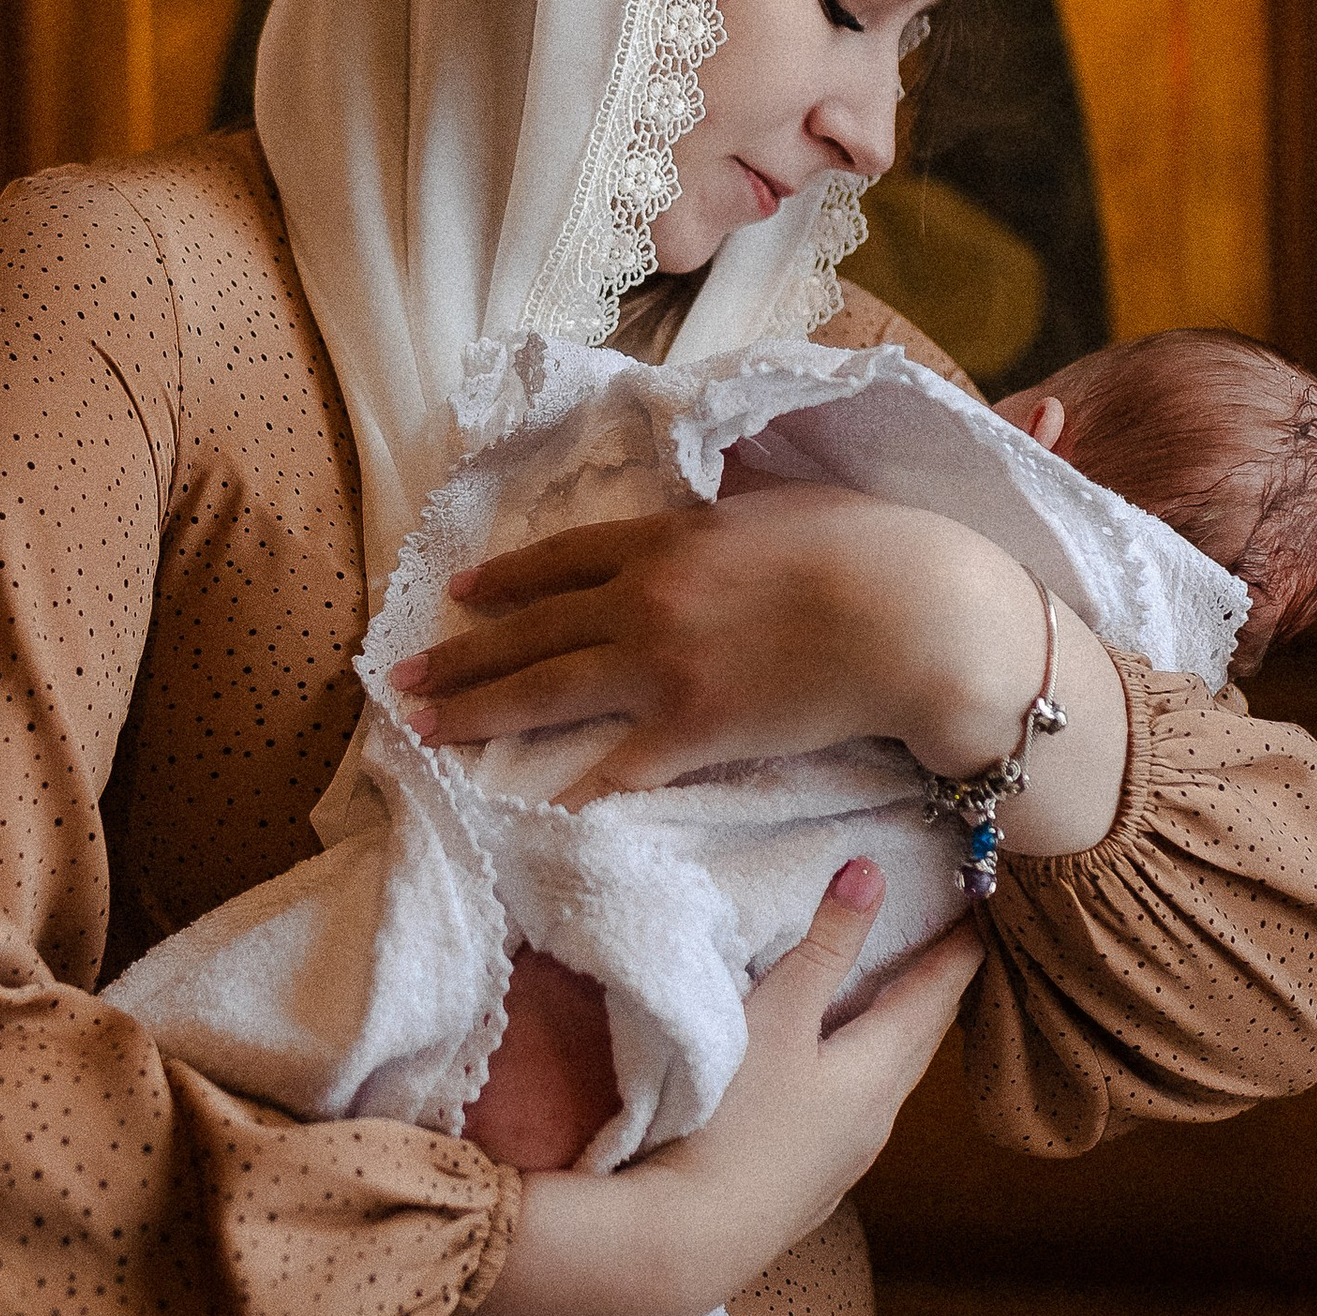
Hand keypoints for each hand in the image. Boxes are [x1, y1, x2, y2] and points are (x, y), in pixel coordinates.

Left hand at [395, 482, 1129, 850]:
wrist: (914, 614)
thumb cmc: (868, 546)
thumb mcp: (780, 501)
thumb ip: (728, 513)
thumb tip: (710, 508)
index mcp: (667, 537)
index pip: (561, 561)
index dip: (503, 579)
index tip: (459, 591)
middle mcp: (645, 601)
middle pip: (531, 631)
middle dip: (461, 655)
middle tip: (402, 678)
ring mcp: (661, 670)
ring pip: (545, 694)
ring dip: (476, 712)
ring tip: (423, 728)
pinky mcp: (691, 734)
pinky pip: (612, 772)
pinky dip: (567, 795)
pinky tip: (526, 814)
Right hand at [423, 861, 980, 1315]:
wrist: (686, 1245)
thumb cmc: (733, 1122)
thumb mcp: (777, 1019)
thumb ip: (822, 946)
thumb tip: (871, 872)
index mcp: (876, 1074)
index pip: (931, 1000)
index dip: (954, 956)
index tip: (980, 918)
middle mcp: (874, 1123)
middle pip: (916, 1046)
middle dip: (933, 1000)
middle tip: (947, 960)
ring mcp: (841, 1164)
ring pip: (885, 1088)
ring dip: (894, 1045)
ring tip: (892, 1014)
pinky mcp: (804, 1192)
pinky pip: (850, 1121)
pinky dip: (856, 1084)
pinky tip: (832, 1088)